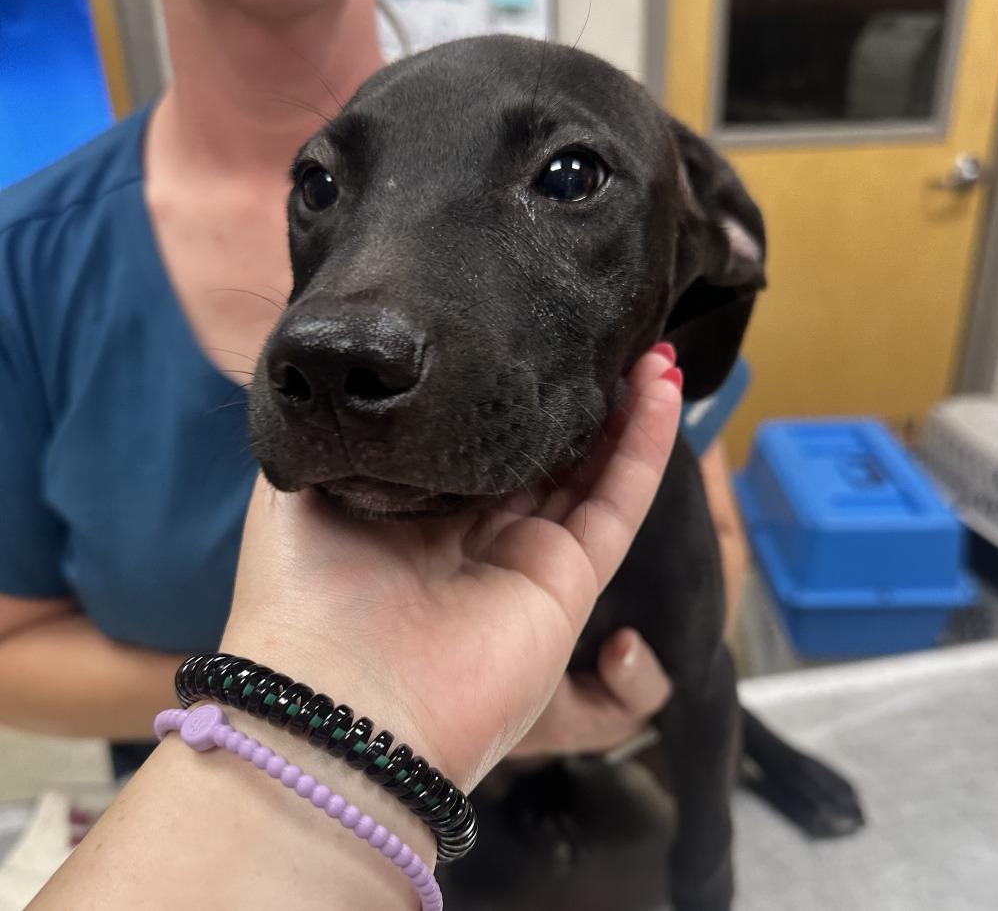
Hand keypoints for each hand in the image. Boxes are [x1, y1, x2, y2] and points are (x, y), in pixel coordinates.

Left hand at [222, 347, 681, 792]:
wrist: (340, 705)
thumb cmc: (303, 599)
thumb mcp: (297, 494)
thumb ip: (338, 439)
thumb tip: (358, 381)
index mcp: (416, 512)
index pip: (475, 439)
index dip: (504, 392)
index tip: (527, 333)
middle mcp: (477, 534)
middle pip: (543, 452)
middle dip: (575, 394)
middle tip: (602, 330)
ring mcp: (529, 559)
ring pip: (592, 469)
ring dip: (626, 408)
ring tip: (651, 348)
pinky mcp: (570, 581)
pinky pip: (620, 500)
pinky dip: (646, 444)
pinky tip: (662, 386)